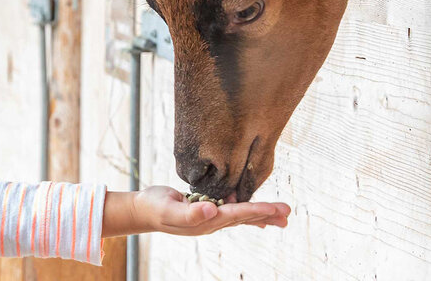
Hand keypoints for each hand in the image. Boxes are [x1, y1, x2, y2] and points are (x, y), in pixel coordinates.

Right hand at [102, 186, 290, 237]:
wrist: (143, 210)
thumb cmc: (154, 207)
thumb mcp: (169, 208)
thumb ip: (189, 212)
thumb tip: (211, 210)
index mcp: (206, 221)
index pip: (235, 215)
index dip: (255, 210)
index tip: (273, 208)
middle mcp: (212, 222)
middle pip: (244, 218)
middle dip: (266, 215)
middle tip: (287, 213)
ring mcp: (210, 218)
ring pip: (241, 216)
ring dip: (261, 214)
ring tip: (281, 215)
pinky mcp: (207, 210)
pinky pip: (232, 212)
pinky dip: (247, 212)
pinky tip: (256, 214)